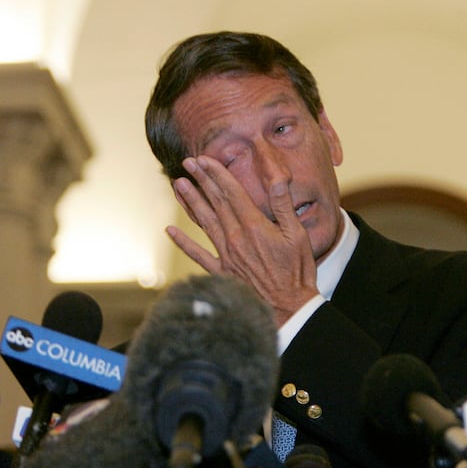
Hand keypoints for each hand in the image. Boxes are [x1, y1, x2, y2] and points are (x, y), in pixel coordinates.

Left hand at [166, 156, 318, 325]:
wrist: (288, 308)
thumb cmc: (296, 272)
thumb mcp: (297, 235)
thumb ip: (283, 206)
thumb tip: (277, 178)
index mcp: (254, 226)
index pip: (231, 192)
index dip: (217, 173)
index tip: (204, 159)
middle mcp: (235, 237)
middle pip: (215, 202)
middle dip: (201, 180)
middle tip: (188, 162)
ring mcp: (226, 255)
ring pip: (204, 222)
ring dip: (190, 202)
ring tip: (178, 184)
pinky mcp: (222, 272)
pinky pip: (198, 254)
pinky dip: (183, 242)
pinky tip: (170, 231)